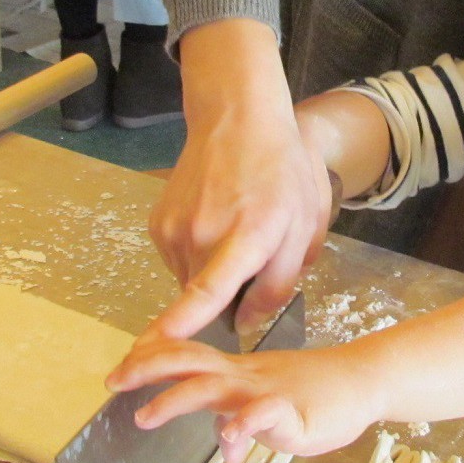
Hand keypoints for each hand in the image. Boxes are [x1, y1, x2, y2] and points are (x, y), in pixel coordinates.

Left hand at [106, 337, 382, 462]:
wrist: (362, 379)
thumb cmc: (316, 390)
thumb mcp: (267, 401)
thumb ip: (239, 418)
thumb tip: (222, 440)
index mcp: (236, 371)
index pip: (186, 355)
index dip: (151, 358)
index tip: (119, 368)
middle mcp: (244, 376)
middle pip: (188, 362)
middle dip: (147, 369)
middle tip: (114, 381)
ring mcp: (266, 391)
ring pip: (213, 387)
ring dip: (175, 399)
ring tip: (147, 415)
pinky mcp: (292, 411)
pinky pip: (262, 416)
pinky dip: (241, 429)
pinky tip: (226, 445)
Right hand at [146, 20, 336, 339]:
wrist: (238, 120)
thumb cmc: (282, 172)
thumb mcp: (305, 226)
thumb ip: (280, 282)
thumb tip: (245, 322)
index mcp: (249, 234)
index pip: (211, 286)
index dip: (186, 318)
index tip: (158, 342)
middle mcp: (204, 234)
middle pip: (211, 298)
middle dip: (234, 295)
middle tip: (259, 256)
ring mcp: (175, 229)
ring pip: (193, 281)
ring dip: (214, 274)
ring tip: (236, 229)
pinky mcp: (158, 225)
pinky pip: (180, 262)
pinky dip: (198, 257)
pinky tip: (216, 223)